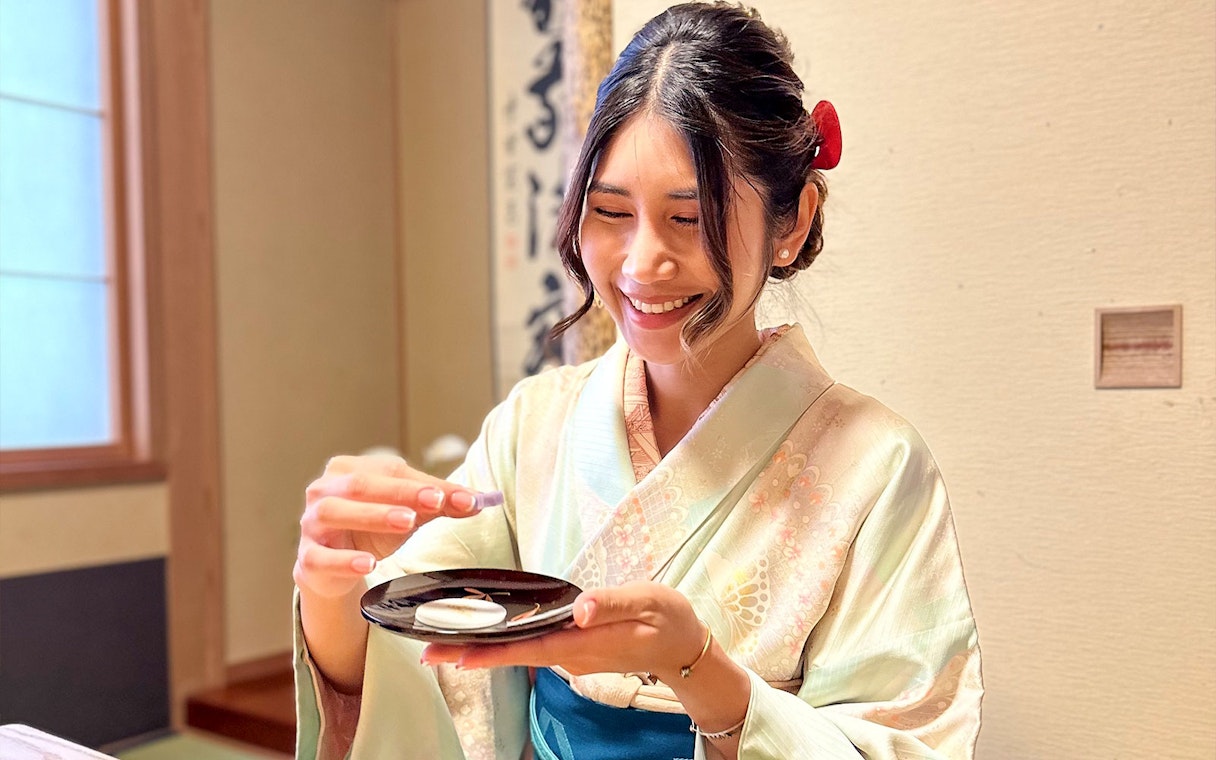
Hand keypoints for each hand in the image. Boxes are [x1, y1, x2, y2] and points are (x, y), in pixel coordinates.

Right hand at [294, 453, 489, 599]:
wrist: (334, 568)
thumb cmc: (370, 529)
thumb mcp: (408, 512)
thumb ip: (441, 503)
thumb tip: (480, 500)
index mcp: (348, 470)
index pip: (389, 471)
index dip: (424, 483)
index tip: (462, 497)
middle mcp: (323, 491)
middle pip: (360, 485)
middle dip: (400, 493)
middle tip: (433, 502)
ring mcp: (311, 525)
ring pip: (335, 513)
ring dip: (373, 516)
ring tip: (406, 522)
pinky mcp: (307, 559)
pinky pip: (321, 557)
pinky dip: (344, 560)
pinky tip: (368, 564)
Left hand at [420, 580, 705, 680]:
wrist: (687, 648)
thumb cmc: (669, 620)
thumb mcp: (648, 601)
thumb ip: (612, 603)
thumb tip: (580, 607)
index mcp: (584, 643)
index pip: (529, 649)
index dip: (491, 652)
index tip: (456, 656)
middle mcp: (571, 655)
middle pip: (514, 655)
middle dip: (470, 654)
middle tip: (427, 653)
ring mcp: (572, 656)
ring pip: (520, 652)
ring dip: (482, 648)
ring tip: (442, 642)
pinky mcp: (574, 650)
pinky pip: (532, 647)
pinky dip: (505, 642)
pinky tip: (486, 634)